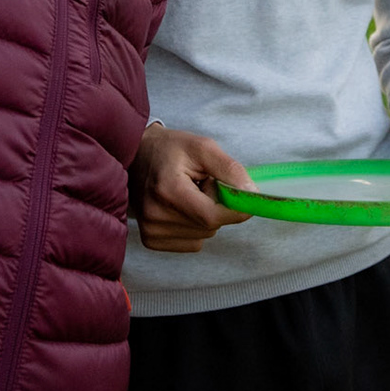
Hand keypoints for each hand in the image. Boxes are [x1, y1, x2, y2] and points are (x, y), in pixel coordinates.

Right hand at [129, 125, 253, 252]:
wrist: (137, 156)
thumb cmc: (171, 149)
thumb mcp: (203, 147)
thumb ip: (230, 169)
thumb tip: (252, 193)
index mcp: (168, 190)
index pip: (213, 215)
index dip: (234, 208)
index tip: (242, 195)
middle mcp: (156, 216)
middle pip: (211, 226)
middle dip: (217, 207)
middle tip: (203, 184)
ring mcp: (152, 231)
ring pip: (204, 235)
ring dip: (205, 216)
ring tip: (189, 194)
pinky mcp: (151, 240)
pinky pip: (192, 242)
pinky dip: (195, 226)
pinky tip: (181, 207)